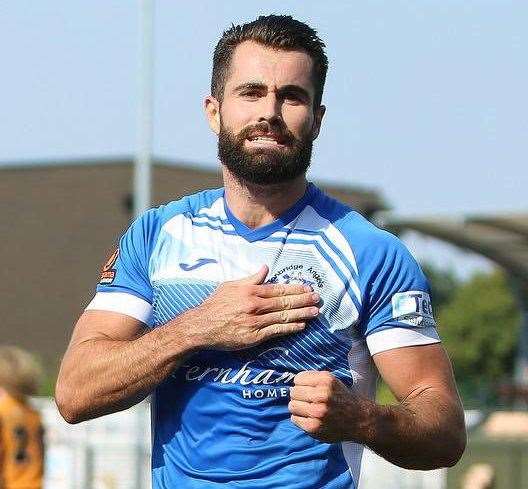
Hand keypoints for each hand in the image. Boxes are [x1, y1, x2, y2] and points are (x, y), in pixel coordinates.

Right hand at [183, 265, 319, 350]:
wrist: (202, 326)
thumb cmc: (215, 304)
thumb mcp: (231, 285)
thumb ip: (251, 278)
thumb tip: (266, 268)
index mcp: (250, 291)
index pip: (278, 289)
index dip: (295, 288)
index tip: (307, 287)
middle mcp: (255, 305)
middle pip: (284, 302)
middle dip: (303, 300)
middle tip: (317, 298)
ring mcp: (255, 322)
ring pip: (283, 317)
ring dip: (301, 314)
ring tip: (314, 312)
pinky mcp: (254, 337)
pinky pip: (276, 332)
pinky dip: (290, 328)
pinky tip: (301, 326)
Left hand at [289, 371, 370, 442]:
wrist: (359, 419)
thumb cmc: (342, 398)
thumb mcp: (331, 381)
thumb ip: (313, 379)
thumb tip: (292, 382)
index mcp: (325, 380)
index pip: (298, 379)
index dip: (301, 384)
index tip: (307, 388)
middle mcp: (322, 395)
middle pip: (293, 392)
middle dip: (299, 396)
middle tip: (307, 400)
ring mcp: (317, 412)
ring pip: (292, 406)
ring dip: (298, 408)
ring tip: (308, 409)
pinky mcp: (314, 427)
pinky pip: (294, 419)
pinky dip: (300, 419)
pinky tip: (310, 418)